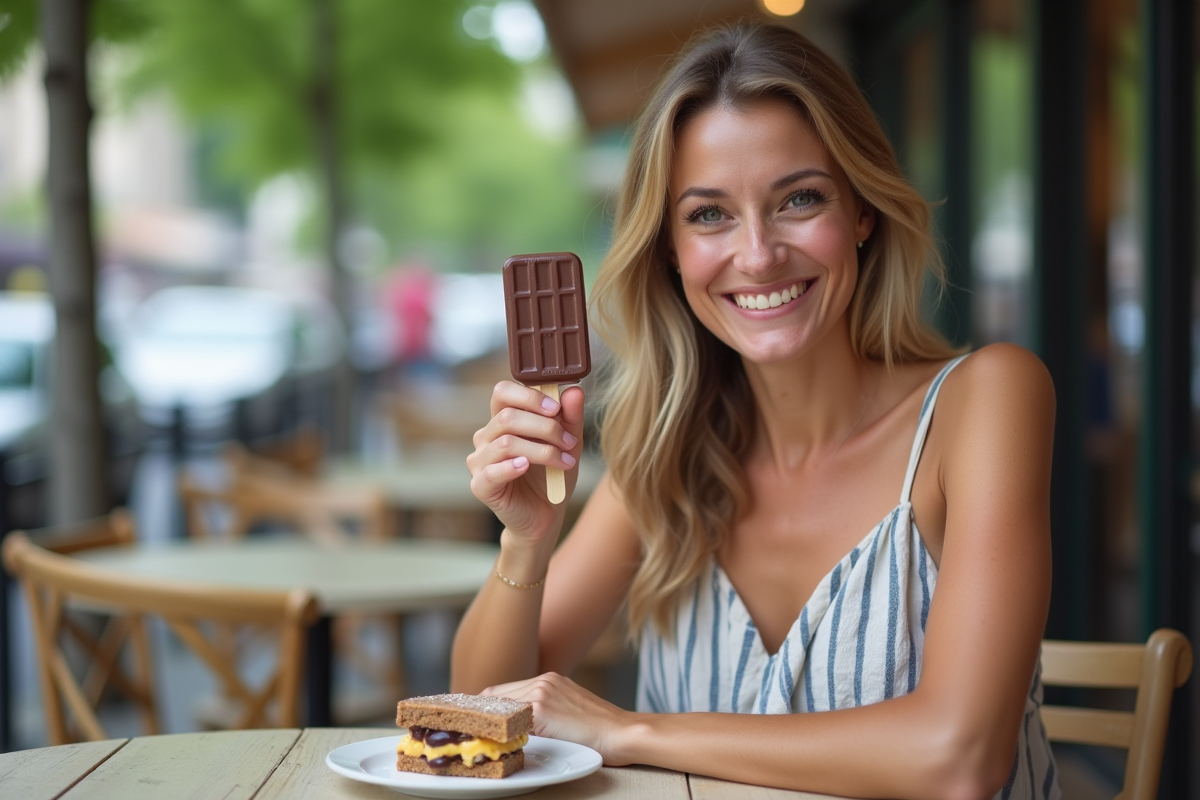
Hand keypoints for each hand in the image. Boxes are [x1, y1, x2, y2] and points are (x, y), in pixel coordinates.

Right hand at [467, 382, 584, 542]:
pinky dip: (512, 467)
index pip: (502, 392)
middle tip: (569, 442)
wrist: (547, 515)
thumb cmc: (552, 475)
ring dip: (541, 450)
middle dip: (544, 427)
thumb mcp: (568, 444)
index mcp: (502, 420)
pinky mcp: (480, 485)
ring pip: (505, 443)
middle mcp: (486, 437)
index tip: (556, 409)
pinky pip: (492, 471)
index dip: (529, 396)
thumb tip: (574, 391)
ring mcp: (479, 461)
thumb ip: (570, 417)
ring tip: (564, 461)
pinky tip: (527, 467)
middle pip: (507, 417)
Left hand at [482, 673, 634, 764]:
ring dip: (486, 721)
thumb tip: (517, 726)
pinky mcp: (541, 710)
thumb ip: (545, 711)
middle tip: (465, 730)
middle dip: (479, 713)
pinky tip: (490, 740)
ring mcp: (541, 693)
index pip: (504, 691)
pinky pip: (509, 719)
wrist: (623, 733)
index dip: (486, 706)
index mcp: (550, 680)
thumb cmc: (601, 730)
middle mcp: (543, 681)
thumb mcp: (570, 711)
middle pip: (495, 695)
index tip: (473, 718)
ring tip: (471, 736)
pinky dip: (497, 729)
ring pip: (499, 705)